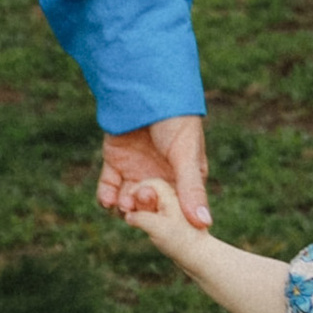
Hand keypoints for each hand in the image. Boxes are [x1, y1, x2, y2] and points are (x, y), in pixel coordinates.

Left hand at [97, 113, 210, 230]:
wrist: (144, 88)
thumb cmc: (175, 119)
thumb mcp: (186, 154)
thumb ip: (192, 189)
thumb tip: (205, 223)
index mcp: (183, 179)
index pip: (177, 210)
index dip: (168, 218)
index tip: (162, 222)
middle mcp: (160, 178)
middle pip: (150, 208)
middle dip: (144, 209)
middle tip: (140, 199)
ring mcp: (136, 171)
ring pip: (128, 201)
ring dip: (125, 207)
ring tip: (124, 203)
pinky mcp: (115, 163)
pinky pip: (109, 187)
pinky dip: (107, 197)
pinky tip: (108, 200)